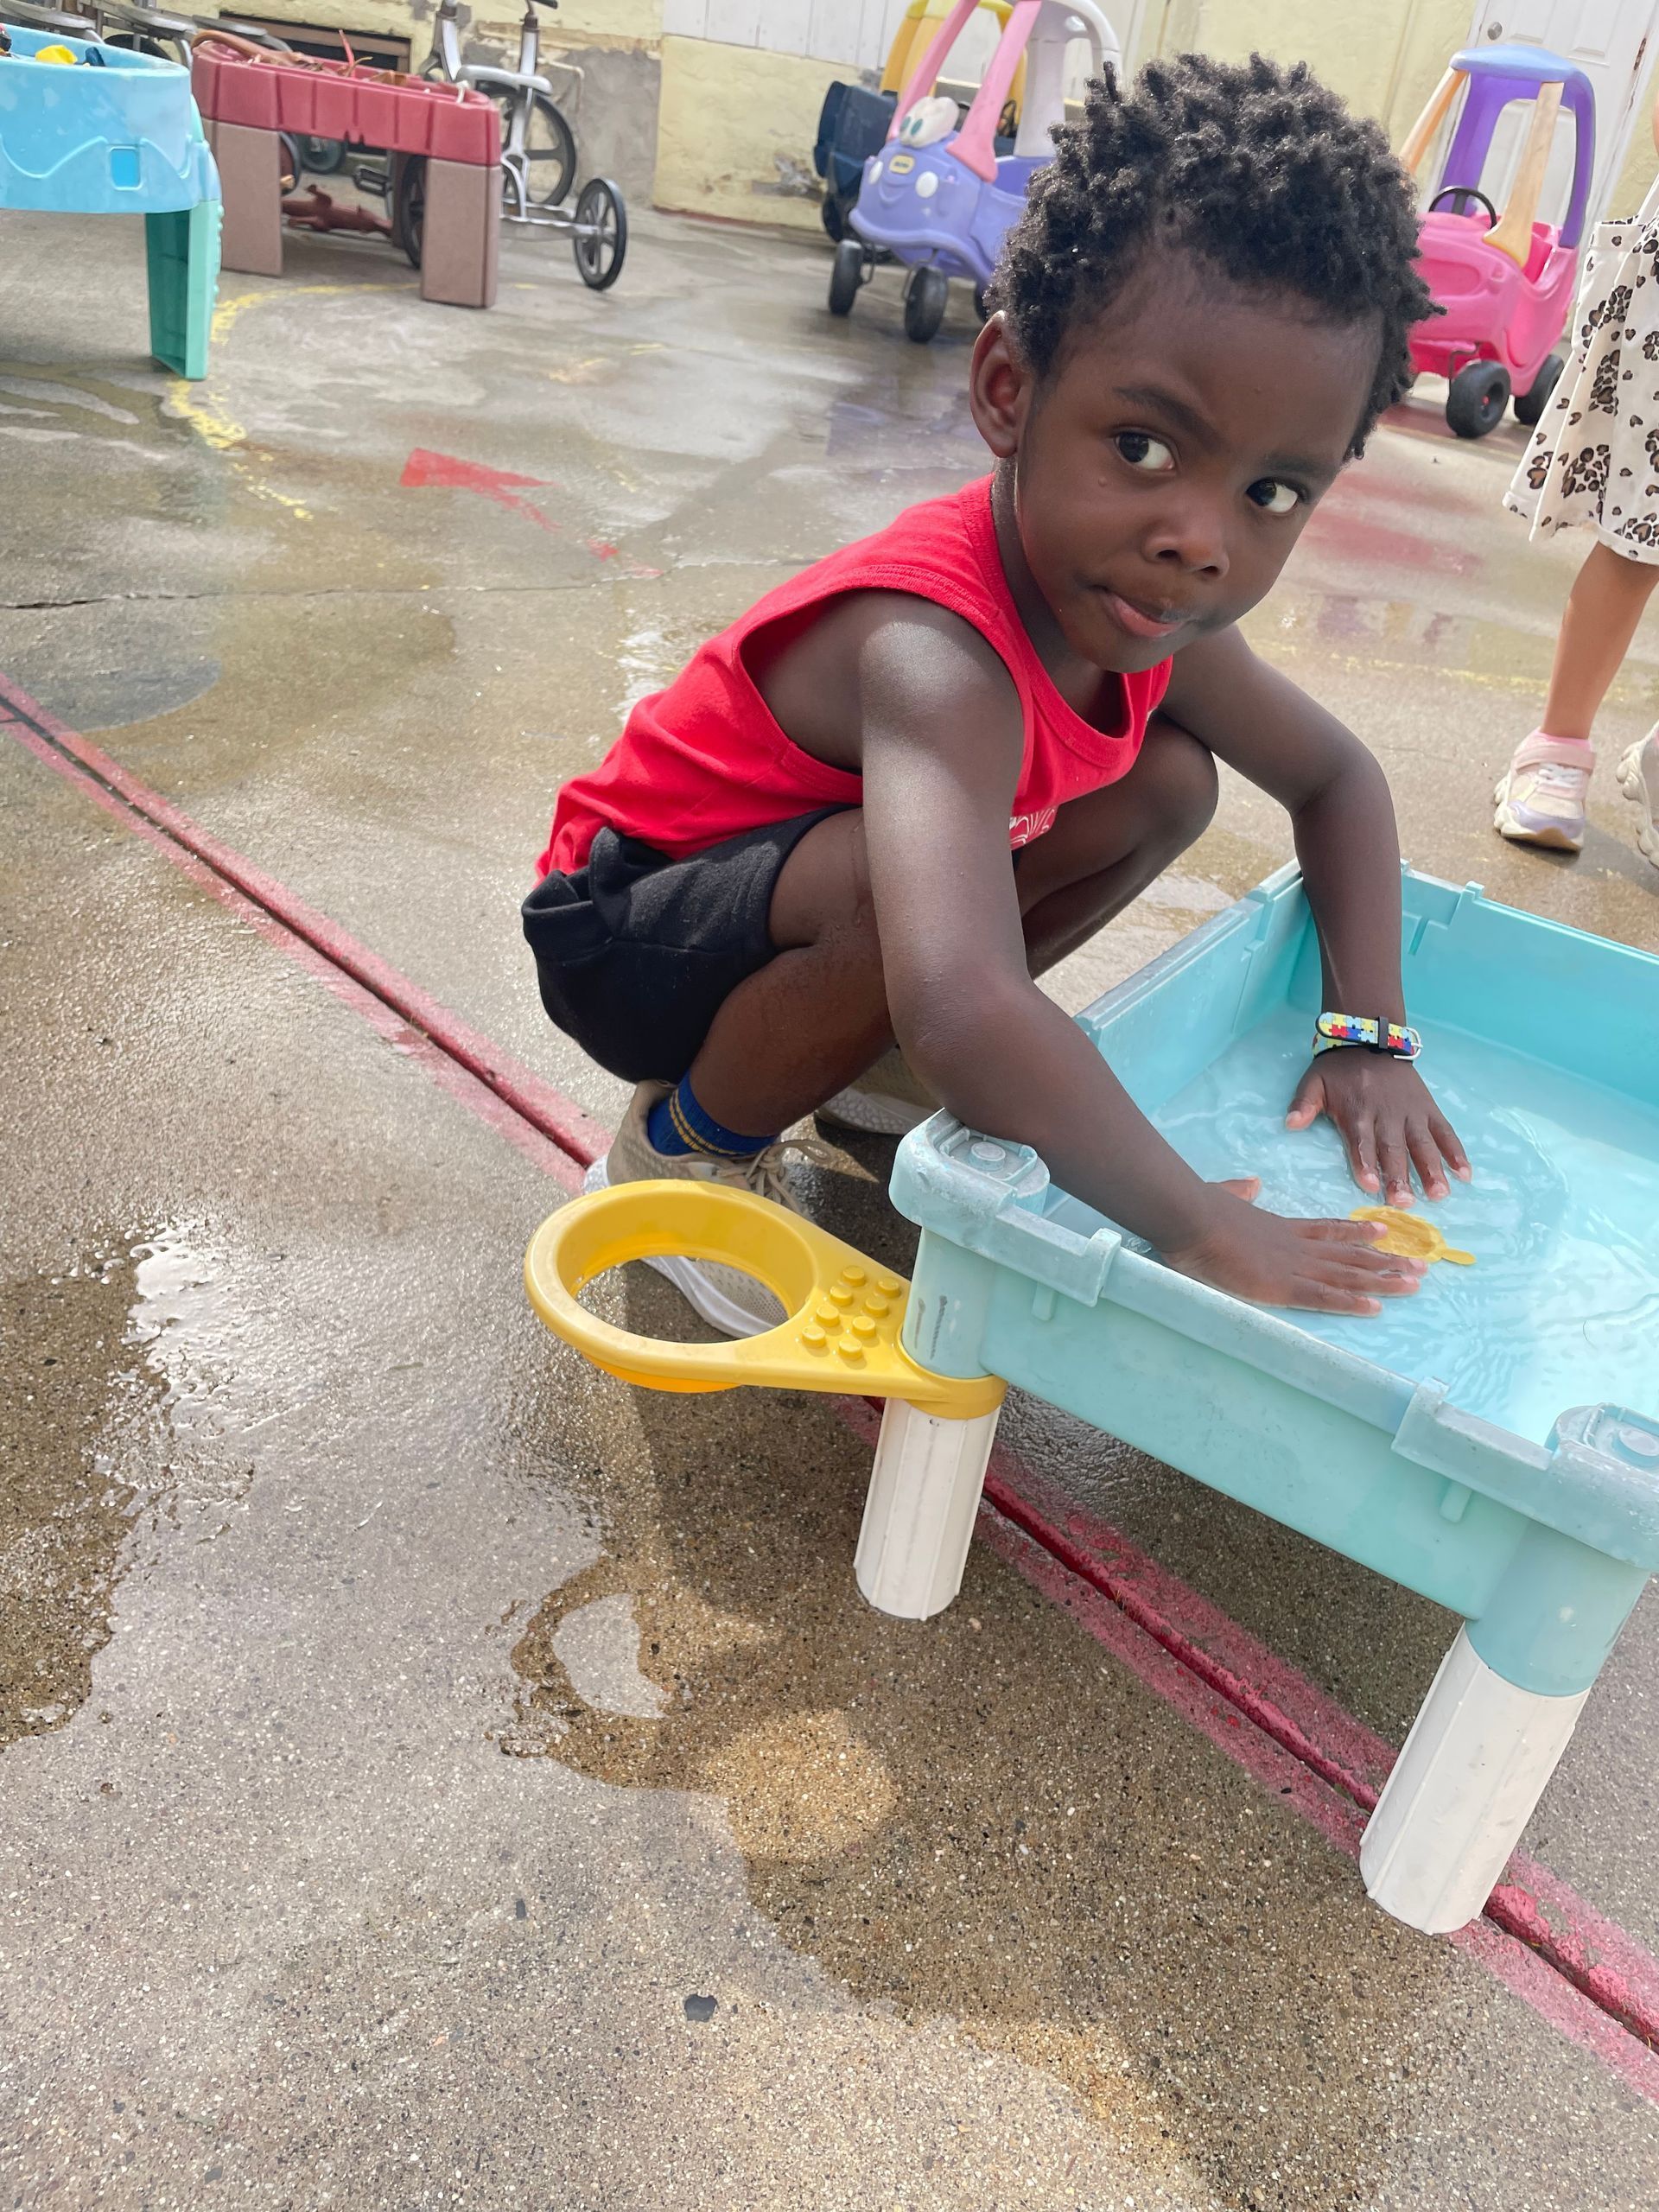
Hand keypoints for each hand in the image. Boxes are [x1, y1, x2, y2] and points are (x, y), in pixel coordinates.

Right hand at [1161, 1179, 1425, 1315]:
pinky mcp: (1281, 1287)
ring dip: (1382, 1280)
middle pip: (1349, 1255)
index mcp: (1280, 1227)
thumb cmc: (1199, 1208)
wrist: (1192, 1217)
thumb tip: (1251, 1184)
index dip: (1357, 1234)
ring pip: (1347, 1275)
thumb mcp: (1223, 1194)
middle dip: (1386, 1261)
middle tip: (1419, 1265)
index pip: (1327, 1231)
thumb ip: (1238, 1191)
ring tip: (1414, 1283)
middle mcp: (1295, 1246)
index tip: (1385, 1233)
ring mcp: (1292, 1266)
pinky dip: (1351, 1302)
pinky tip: (1375, 1307)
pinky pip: (1324, 1297)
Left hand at [1285, 1054, 1469, 1205]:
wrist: (1370, 1038)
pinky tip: (1464, 1174)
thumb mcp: (1314, 1082)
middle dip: (1399, 1176)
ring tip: (1439, 1195)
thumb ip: (1303, 1104)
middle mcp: (1387, 1114)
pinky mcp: (1428, 1108)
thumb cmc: (1338, 1070)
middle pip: (1394, 1148)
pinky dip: (1456, 1152)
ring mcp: (1411, 1112)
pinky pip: (1445, 1131)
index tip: (1371, 1186)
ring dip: (1431, 1169)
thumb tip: (1289, 1124)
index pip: (1361, 1141)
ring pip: (1423, 1143)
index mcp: (1357, 1111)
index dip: (1365, 1163)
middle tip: (1404, 1202)